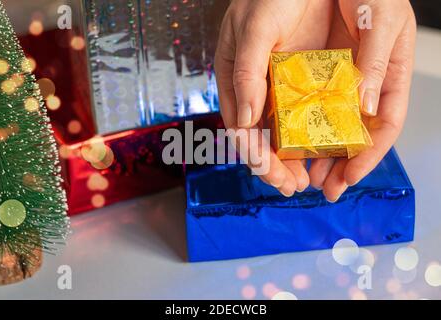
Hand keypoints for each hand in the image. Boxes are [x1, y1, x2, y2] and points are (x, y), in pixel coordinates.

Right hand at [215, 0, 334, 195]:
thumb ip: (246, 73)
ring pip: (283, 132)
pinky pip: (306, 114)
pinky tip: (321, 150)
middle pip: (262, 137)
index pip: (242, 128)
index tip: (272, 176)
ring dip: (293, 158)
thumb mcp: (253, 30)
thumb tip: (245, 120)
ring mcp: (279, 88)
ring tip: (308, 179)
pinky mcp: (301, 82)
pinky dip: (311, 136)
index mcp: (238, 82)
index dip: (255, 156)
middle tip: (294, 186)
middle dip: (276, 166)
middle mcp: (256, 90)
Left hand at [309, 0, 415, 201]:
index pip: (384, 125)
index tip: (349, 179)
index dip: (369, 156)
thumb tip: (366, 106)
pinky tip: (287, 147)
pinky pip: (303, 109)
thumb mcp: (381, 19)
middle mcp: (362, 86)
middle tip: (325, 189)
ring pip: (329, 128)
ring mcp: (335, 84)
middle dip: (340, 166)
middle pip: (354, 135)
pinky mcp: (309, 77)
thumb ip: (375, 61)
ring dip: (318, 156)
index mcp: (388, 76)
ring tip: (303, 178)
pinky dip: (297, 131)